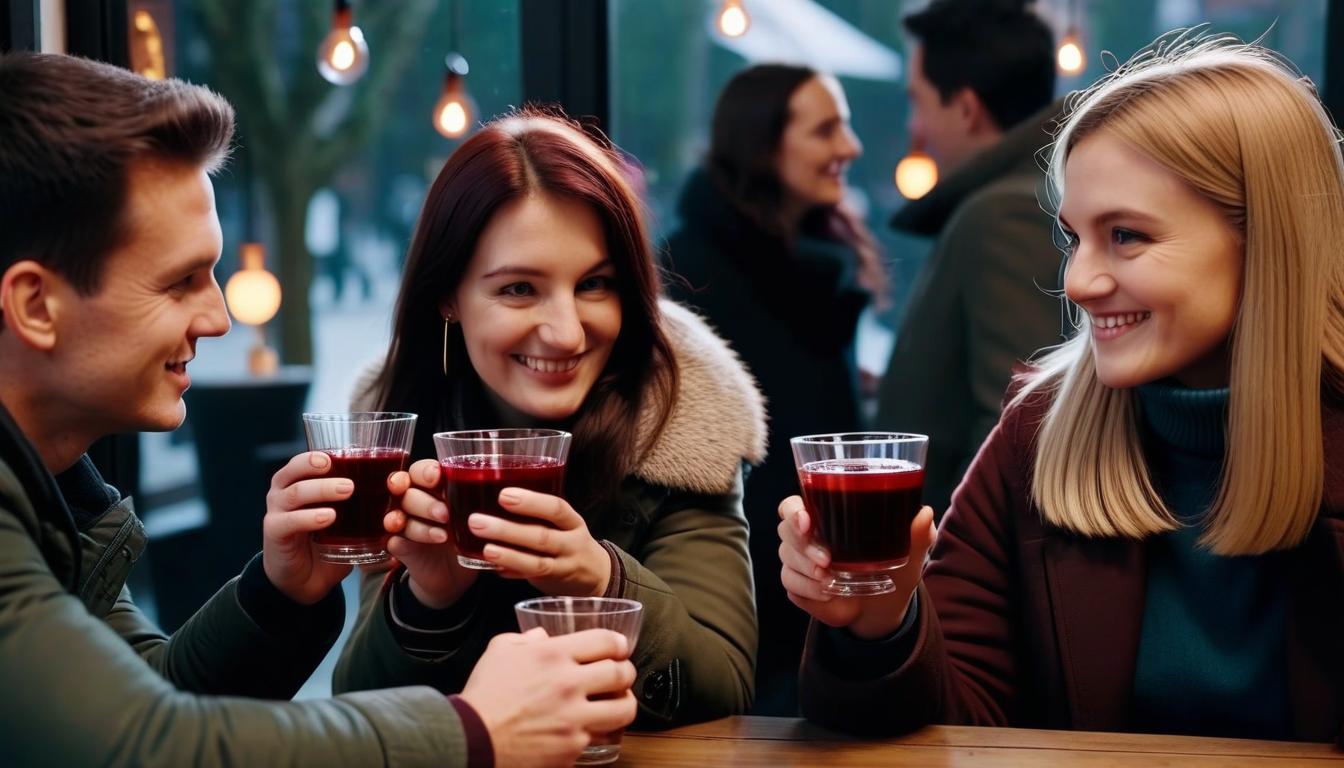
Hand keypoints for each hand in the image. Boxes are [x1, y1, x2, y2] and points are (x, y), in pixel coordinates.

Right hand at [261, 451, 354, 604]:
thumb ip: (368, 513)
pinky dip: (310, 517)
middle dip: (322, 467)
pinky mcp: (274, 532)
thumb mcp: (347, 523)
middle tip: (352, 478)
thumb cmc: (326, 543)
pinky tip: (328, 518)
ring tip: (347, 491)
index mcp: (300, 481)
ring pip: (295, 492)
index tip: (348, 453)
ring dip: (322, 489)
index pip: (306, 459)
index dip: (323, 453)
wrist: (303, 580)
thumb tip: (405, 510)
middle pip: (297, 469)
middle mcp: (284, 491)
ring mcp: (277, 511)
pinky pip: (289, 520)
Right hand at [383, 458, 478, 608]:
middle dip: (424, 502)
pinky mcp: (399, 546)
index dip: (424, 472)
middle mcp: (414, 502)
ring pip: (399, 515)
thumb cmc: (467, 535)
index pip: (419, 471)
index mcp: (432, 488)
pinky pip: (391, 539)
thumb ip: (480, 501)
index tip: (436, 478)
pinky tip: (405, 543)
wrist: (456, 575)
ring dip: (418, 525)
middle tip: (444, 515)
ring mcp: (404, 524)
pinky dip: (398, 539)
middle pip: (407, 492)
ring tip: (441, 536)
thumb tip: (508, 490)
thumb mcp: (476, 517)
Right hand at [460, 627, 637, 767]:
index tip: (619, 648)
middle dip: (626, 672)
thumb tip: (541, 636)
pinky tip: (593, 727)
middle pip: (621, 673)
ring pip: (624, 708)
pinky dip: (601, 732)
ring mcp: (574, 717)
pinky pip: (602, 736)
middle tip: (622, 675)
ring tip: (618, 703)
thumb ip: (524, 639)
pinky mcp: (573, 746)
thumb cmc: (484, 695)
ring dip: (625, 703)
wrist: (472, 739)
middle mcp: (569, 683)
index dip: (619, 643)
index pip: (605, 641)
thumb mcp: (499, 651)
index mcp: (553, 654)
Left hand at [470, 488, 610, 596]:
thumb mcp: (563, 524)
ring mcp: (565, 566)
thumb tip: (491, 499)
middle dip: (507, 530)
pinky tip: (493, 568)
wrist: (596, 574)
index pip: (556, 508)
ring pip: (537, 562)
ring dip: (508, 556)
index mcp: (572, 522)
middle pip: (542, 536)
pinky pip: (531, 579)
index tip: (503, 495)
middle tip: (476, 521)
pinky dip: (512, 572)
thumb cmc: (569, 541)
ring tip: (486, 549)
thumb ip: (537, 515)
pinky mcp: (555, 583)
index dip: (530, 502)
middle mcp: (572, 543)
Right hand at [777, 495, 935, 639]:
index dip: (793, 512)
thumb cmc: (893, 568)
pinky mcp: (797, 587)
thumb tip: (924, 513)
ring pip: (787, 560)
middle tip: (827, 561)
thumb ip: (918, 533)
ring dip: (807, 572)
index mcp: (826, 517)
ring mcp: (798, 562)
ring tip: (830, 581)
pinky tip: (827, 594)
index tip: (808, 522)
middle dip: (804, 546)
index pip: (792, 506)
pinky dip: (808, 591)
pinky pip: (791, 585)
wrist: (885, 607)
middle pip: (785, 531)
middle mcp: (806, 537)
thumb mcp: (910, 552)